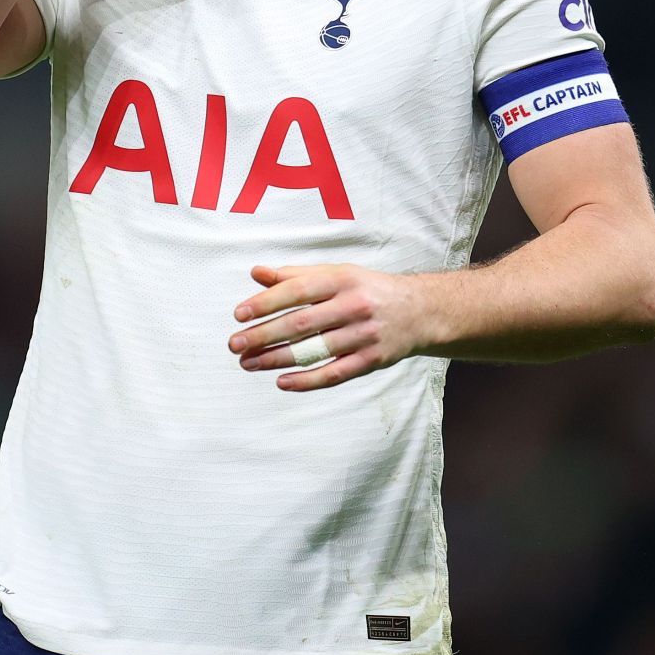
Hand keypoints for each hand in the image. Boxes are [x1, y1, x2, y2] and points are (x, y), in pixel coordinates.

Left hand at [228, 263, 429, 390]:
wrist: (420, 311)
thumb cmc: (367, 289)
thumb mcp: (336, 274)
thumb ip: (295, 276)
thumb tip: (256, 273)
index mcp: (342, 279)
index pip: (298, 290)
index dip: (266, 302)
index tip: (239, 315)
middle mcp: (354, 305)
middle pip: (301, 323)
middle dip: (264, 335)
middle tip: (235, 344)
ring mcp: (364, 335)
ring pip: (314, 351)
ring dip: (277, 359)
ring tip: (249, 363)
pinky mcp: (371, 360)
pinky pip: (334, 373)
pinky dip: (307, 380)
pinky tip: (281, 381)